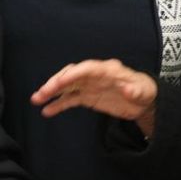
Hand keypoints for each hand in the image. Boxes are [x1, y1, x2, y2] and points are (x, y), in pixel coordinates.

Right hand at [30, 59, 157, 135]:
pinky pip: (70, 99)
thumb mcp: (143, 91)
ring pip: (67, 86)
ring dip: (52, 92)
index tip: (59, 81)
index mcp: (107, 69)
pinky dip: (59, 104)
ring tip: (36, 100)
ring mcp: (89, 85)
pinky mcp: (88, 96)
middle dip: (56, 83)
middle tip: (42, 93)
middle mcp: (95, 75)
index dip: (73, 74)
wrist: (144, 101)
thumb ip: (135, 90)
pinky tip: (47, 111)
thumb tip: (128, 89)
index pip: (86, 68)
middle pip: (72, 75)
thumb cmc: (144, 91)